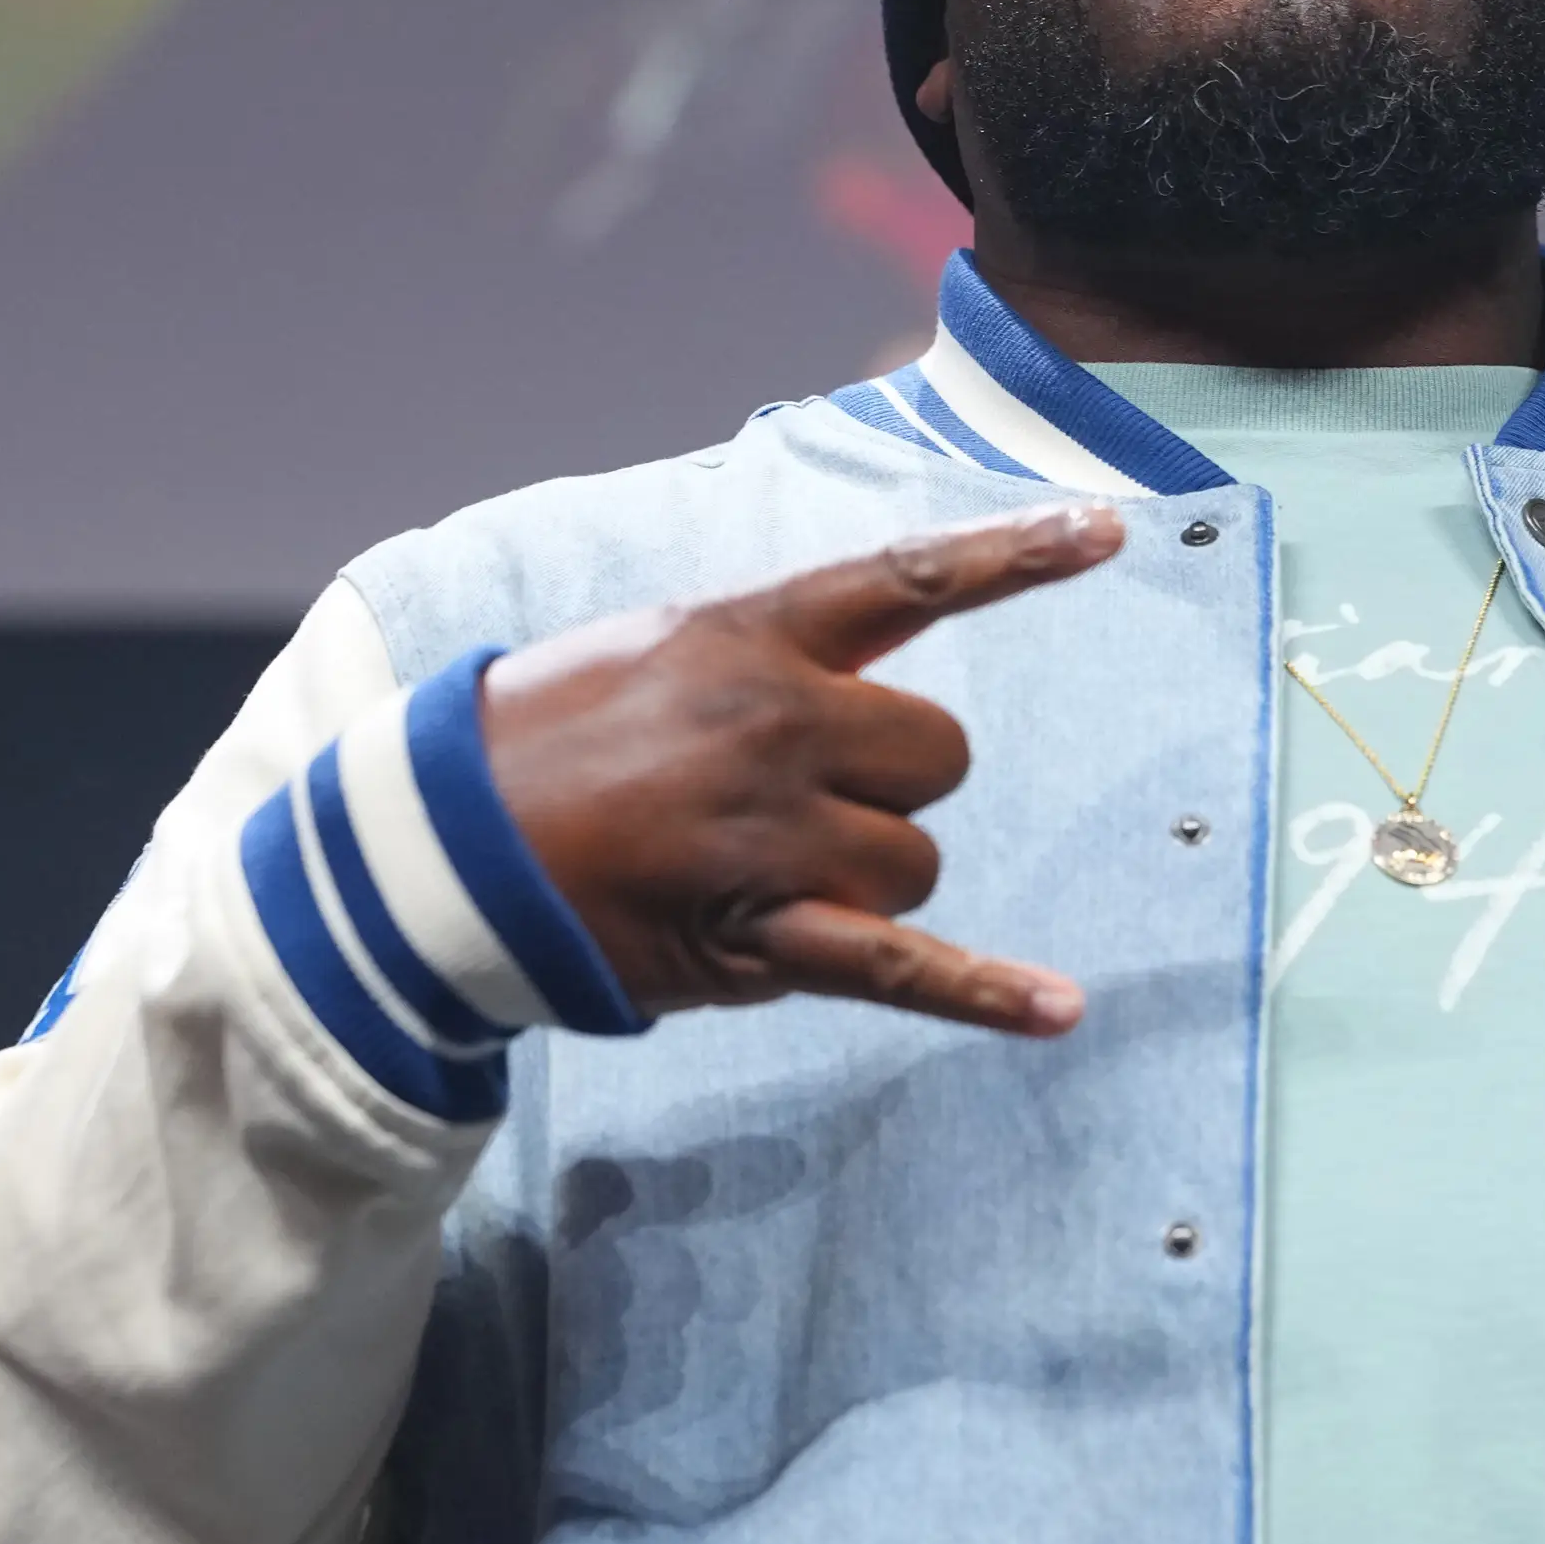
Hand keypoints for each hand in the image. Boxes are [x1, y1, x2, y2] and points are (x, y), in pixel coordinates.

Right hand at [480, 502, 1124, 1035]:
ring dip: (863, 878)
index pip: (910, 579)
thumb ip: (765, 653)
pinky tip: (1061, 1011)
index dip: (1015, 555)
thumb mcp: (654, 648)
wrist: (436, 849)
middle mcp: (777, 721)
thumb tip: (856, 679)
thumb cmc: (544, 741)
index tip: (1107, 531)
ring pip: (913, 862)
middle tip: (790, 803)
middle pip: (938, 758)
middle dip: (891, 788)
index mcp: (752, 633)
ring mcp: (774, 832)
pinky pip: (902, 966)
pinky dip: (986, 994)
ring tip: (753, 875)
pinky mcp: (762, 934)